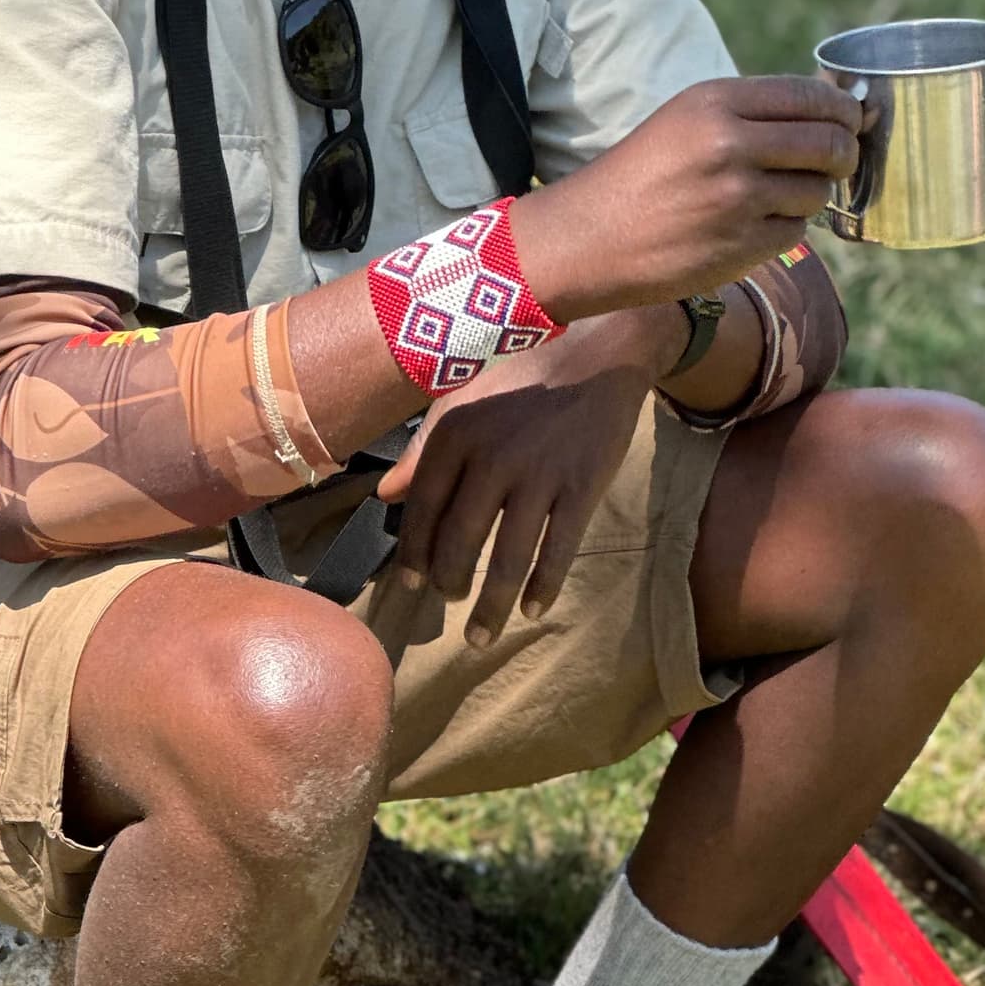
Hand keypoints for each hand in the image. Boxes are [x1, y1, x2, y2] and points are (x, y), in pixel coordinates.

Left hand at [375, 311, 674, 643]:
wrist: (599, 349)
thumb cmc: (522, 373)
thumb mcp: (462, 397)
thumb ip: (423, 449)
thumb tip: (386, 496)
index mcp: (454, 434)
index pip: (423, 510)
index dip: (414, 554)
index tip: (411, 585)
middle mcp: (491, 458)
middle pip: (460, 542)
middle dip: (449, 584)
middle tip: (448, 605)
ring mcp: (539, 476)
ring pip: (507, 559)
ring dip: (492, 606)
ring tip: (480, 635)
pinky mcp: (581, 488)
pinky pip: (558, 550)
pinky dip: (543, 587)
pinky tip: (532, 610)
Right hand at [510, 75, 863, 321]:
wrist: (587, 239)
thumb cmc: (639, 176)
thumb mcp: (686, 121)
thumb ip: (752, 113)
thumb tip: (836, 114)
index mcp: (715, 103)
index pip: (811, 96)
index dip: (842, 110)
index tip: (850, 121)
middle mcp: (730, 145)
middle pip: (829, 143)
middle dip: (843, 153)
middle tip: (836, 161)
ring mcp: (737, 198)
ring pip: (818, 191)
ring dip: (810, 195)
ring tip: (775, 196)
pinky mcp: (741, 245)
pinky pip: (796, 231)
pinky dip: (785, 228)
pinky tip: (751, 225)